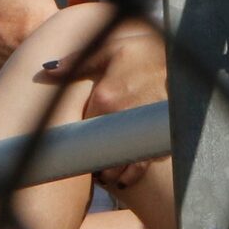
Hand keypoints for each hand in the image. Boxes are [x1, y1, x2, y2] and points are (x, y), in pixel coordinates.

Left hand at [46, 18, 168, 187]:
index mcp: (105, 97)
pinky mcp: (158, 137)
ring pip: (118, 162)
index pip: (82, 127)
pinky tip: (122, 179)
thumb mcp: (110, 49)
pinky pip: (141, 165)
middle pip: (98, 149)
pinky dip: (130, 175)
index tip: (76, 145)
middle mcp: (122, 117)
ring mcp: (141, 130)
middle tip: (89, 163)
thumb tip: (47, 69)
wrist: (180, 62)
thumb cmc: (143, 54)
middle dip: (93, 159)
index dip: (77, 140)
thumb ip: (79, 61)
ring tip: (102, 175)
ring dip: (109, 172)